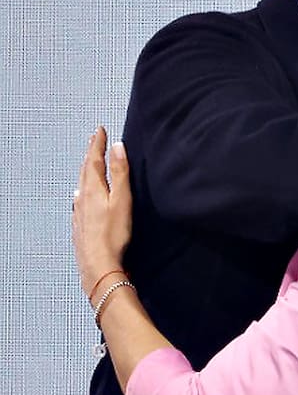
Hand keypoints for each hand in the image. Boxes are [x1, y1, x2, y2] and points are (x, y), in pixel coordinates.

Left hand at [73, 127, 132, 300]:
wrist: (97, 264)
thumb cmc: (113, 234)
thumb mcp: (122, 200)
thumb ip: (120, 173)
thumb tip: (117, 147)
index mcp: (93, 188)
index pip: (94, 159)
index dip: (97, 144)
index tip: (100, 130)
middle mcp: (82, 197)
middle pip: (85, 170)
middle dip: (91, 154)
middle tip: (95, 141)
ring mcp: (79, 211)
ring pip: (81, 184)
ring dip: (86, 170)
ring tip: (90, 162)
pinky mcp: (80, 223)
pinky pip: (80, 199)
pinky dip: (83, 189)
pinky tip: (81, 195)